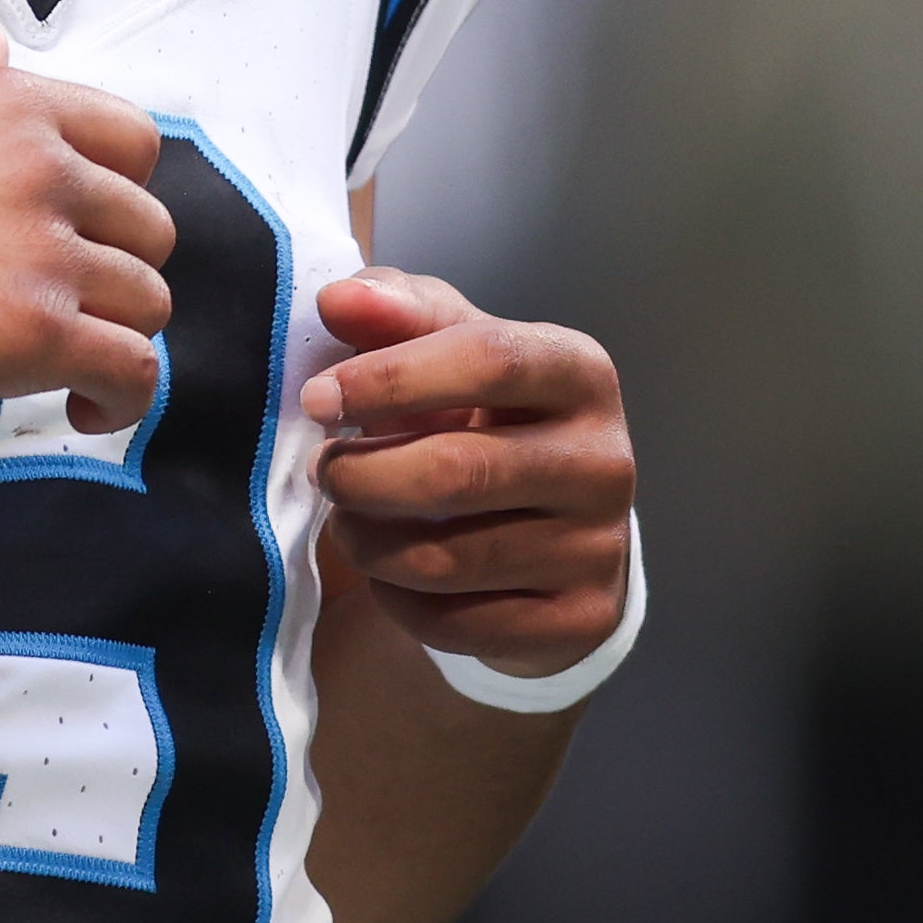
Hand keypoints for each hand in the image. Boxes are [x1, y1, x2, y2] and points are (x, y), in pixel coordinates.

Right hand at [0, 24, 175, 428]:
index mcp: (4, 107)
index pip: (129, 138)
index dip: (119, 191)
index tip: (89, 228)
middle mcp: (39, 170)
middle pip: (147, 225)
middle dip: (117, 268)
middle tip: (68, 301)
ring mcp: (43, 253)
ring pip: (147, 300)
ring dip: (114, 334)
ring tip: (68, 363)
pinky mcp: (34, 336)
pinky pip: (133, 370)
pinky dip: (122, 398)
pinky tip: (83, 408)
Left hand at [305, 267, 634, 674]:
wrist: (553, 529)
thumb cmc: (486, 419)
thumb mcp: (449, 349)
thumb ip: (396, 313)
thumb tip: (337, 299)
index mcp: (579, 372)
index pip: (488, 359)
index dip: (391, 378)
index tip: (318, 397)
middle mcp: (604, 459)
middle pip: (459, 470)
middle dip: (363, 475)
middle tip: (324, 473)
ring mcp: (599, 545)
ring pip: (447, 559)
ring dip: (369, 543)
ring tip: (349, 521)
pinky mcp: (580, 619)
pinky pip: (457, 623)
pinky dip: (400, 601)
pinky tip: (393, 573)